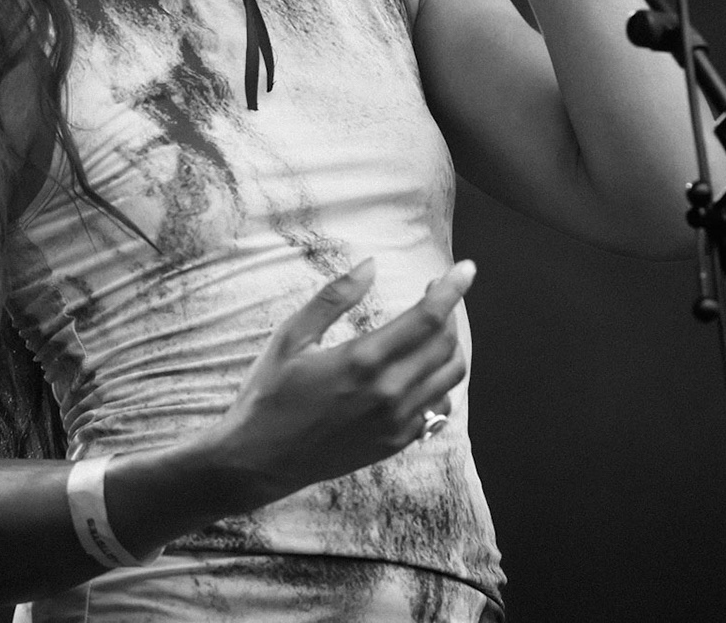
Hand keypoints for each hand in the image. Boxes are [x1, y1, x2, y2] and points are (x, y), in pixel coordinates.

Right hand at [208, 257, 475, 506]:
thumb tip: (370, 264)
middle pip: (445, 344)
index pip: (427, 318)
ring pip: (449, 377)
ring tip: (432, 328)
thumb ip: (334, 297)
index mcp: (363, 360)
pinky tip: (422, 370)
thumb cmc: (270, 394)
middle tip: (433, 293)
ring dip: (450, 346)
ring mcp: (395, 422)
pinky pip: (438, 409)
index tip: (466, 269)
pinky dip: (440, 383)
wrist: (259, 461)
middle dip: (448, 311)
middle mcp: (388, 392)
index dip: (452, 289)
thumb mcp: (291, 337)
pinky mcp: (395, 442)